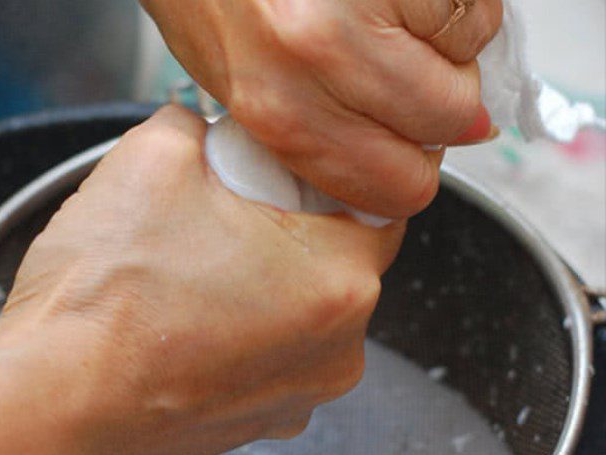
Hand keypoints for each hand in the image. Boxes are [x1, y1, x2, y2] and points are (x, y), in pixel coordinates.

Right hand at [0, 104, 404, 454]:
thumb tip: (205, 132)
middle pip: (337, 257)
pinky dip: (242, 336)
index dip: (320, 173)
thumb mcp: (152, 158)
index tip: (275, 172)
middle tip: (217, 219)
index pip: (372, 197)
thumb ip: (203, 125)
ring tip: (189, 280)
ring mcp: (302, 397)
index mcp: (338, 279)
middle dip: (286, 228)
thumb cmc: (103, 307)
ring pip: (303, 311)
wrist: (53, 409)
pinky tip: (185, 328)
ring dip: (262, 285)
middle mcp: (339, 351)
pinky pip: (272, 358)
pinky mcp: (263, 423)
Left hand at [141, 0, 502, 217]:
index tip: (413, 154)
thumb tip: (383, 155)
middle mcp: (320, 53)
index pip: (394, 187)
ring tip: (396, 15)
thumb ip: (311, 128)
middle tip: (414, 75)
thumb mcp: (234, 78)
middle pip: (448, 121)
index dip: (413, 173)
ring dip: (450, 39)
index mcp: (277, 107)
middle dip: (444, 104)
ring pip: (470, 50)